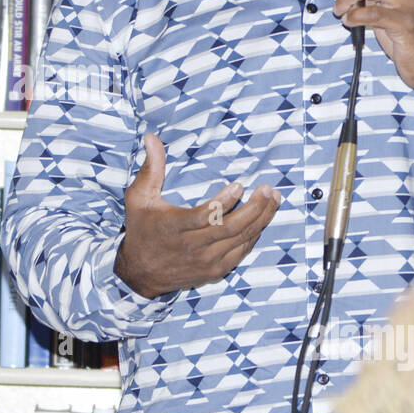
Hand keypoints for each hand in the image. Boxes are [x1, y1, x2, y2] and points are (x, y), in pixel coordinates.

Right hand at [114, 134, 281, 299]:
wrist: (141, 273)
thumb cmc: (141, 229)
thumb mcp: (139, 198)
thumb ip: (150, 168)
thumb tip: (151, 138)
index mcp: (173, 227)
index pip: (205, 216)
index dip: (224, 202)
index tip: (240, 185)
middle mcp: (192, 247)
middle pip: (230, 228)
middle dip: (254, 208)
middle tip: (267, 189)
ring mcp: (206, 262)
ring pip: (241, 240)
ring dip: (261, 219)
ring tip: (274, 199)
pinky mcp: (215, 271)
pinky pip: (241, 252)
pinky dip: (254, 235)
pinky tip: (262, 219)